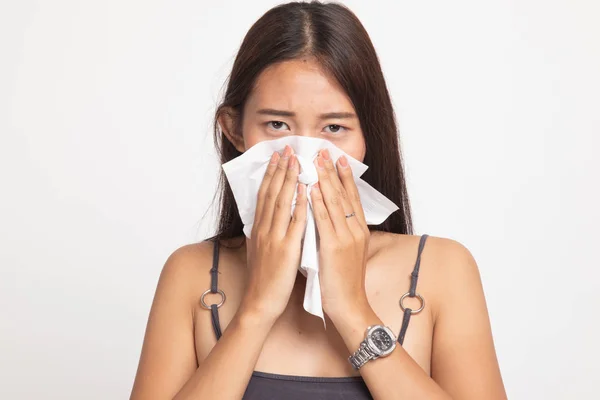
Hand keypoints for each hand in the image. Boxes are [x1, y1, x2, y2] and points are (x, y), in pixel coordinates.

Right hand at [241, 145, 306, 322]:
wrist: (260, 302)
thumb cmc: (264, 278)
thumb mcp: (260, 250)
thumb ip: (265, 232)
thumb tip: (269, 217)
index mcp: (259, 228)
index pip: (265, 195)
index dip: (271, 174)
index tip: (278, 157)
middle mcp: (264, 229)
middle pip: (272, 193)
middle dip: (280, 169)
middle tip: (287, 149)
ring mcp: (274, 238)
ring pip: (282, 202)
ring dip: (289, 179)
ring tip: (296, 160)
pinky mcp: (286, 249)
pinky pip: (295, 223)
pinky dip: (300, 204)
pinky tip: (306, 190)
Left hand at [310, 148, 371, 322]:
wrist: (349, 305)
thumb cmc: (344, 281)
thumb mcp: (349, 252)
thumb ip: (342, 233)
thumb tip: (334, 217)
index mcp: (359, 231)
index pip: (352, 197)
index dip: (345, 176)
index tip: (338, 158)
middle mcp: (355, 231)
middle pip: (344, 194)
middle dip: (332, 171)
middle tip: (324, 151)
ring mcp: (346, 238)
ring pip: (334, 203)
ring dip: (324, 180)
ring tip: (316, 162)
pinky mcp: (333, 248)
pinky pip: (323, 220)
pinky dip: (316, 203)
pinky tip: (310, 189)